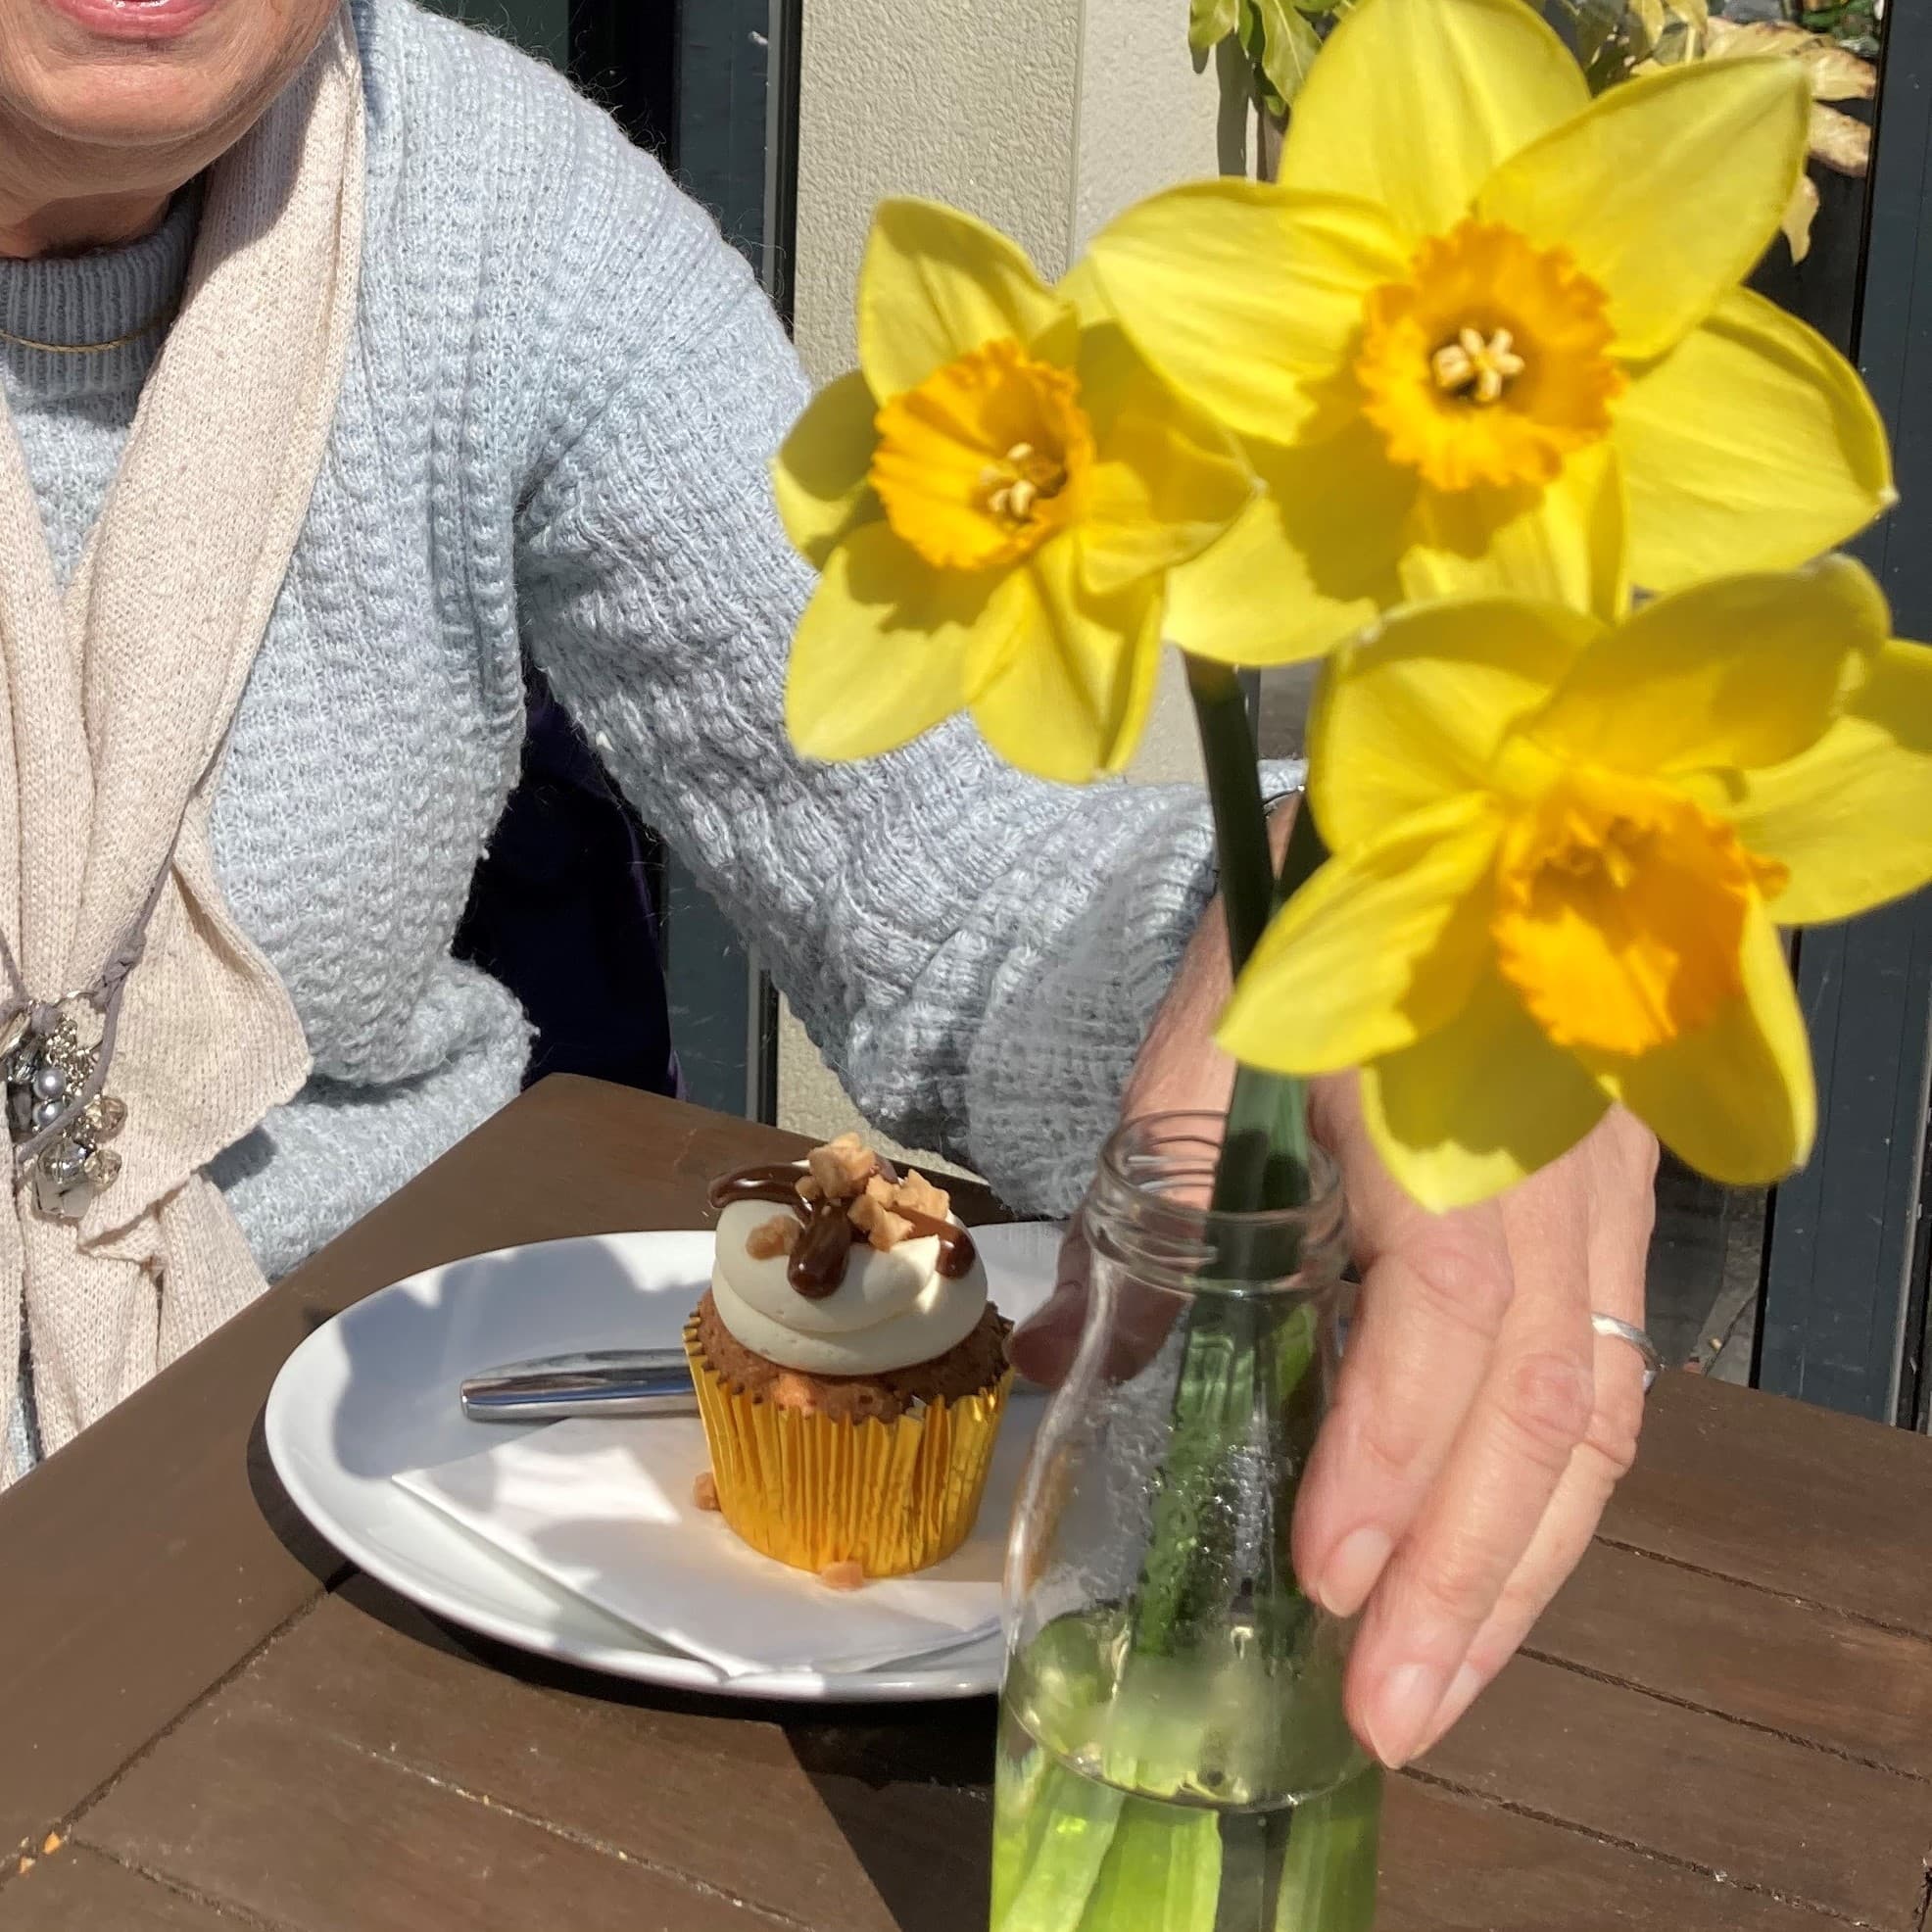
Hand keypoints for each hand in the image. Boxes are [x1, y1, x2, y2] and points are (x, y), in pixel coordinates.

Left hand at [1009, 816, 1658, 1770]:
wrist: (1452, 796)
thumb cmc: (1314, 908)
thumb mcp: (1208, 1036)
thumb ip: (1143, 1199)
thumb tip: (1057, 1367)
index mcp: (1444, 1107)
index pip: (1441, 1316)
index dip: (1390, 1458)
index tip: (1328, 1584)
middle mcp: (1556, 1163)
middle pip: (1545, 1405)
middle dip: (1470, 1582)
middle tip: (1388, 1719)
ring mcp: (1604, 1184)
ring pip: (1597, 1408)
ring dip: (1522, 1565)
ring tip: (1438, 1685)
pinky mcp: (1615, 1197)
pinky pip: (1605, 1367)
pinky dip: (1547, 1486)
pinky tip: (1489, 1562)